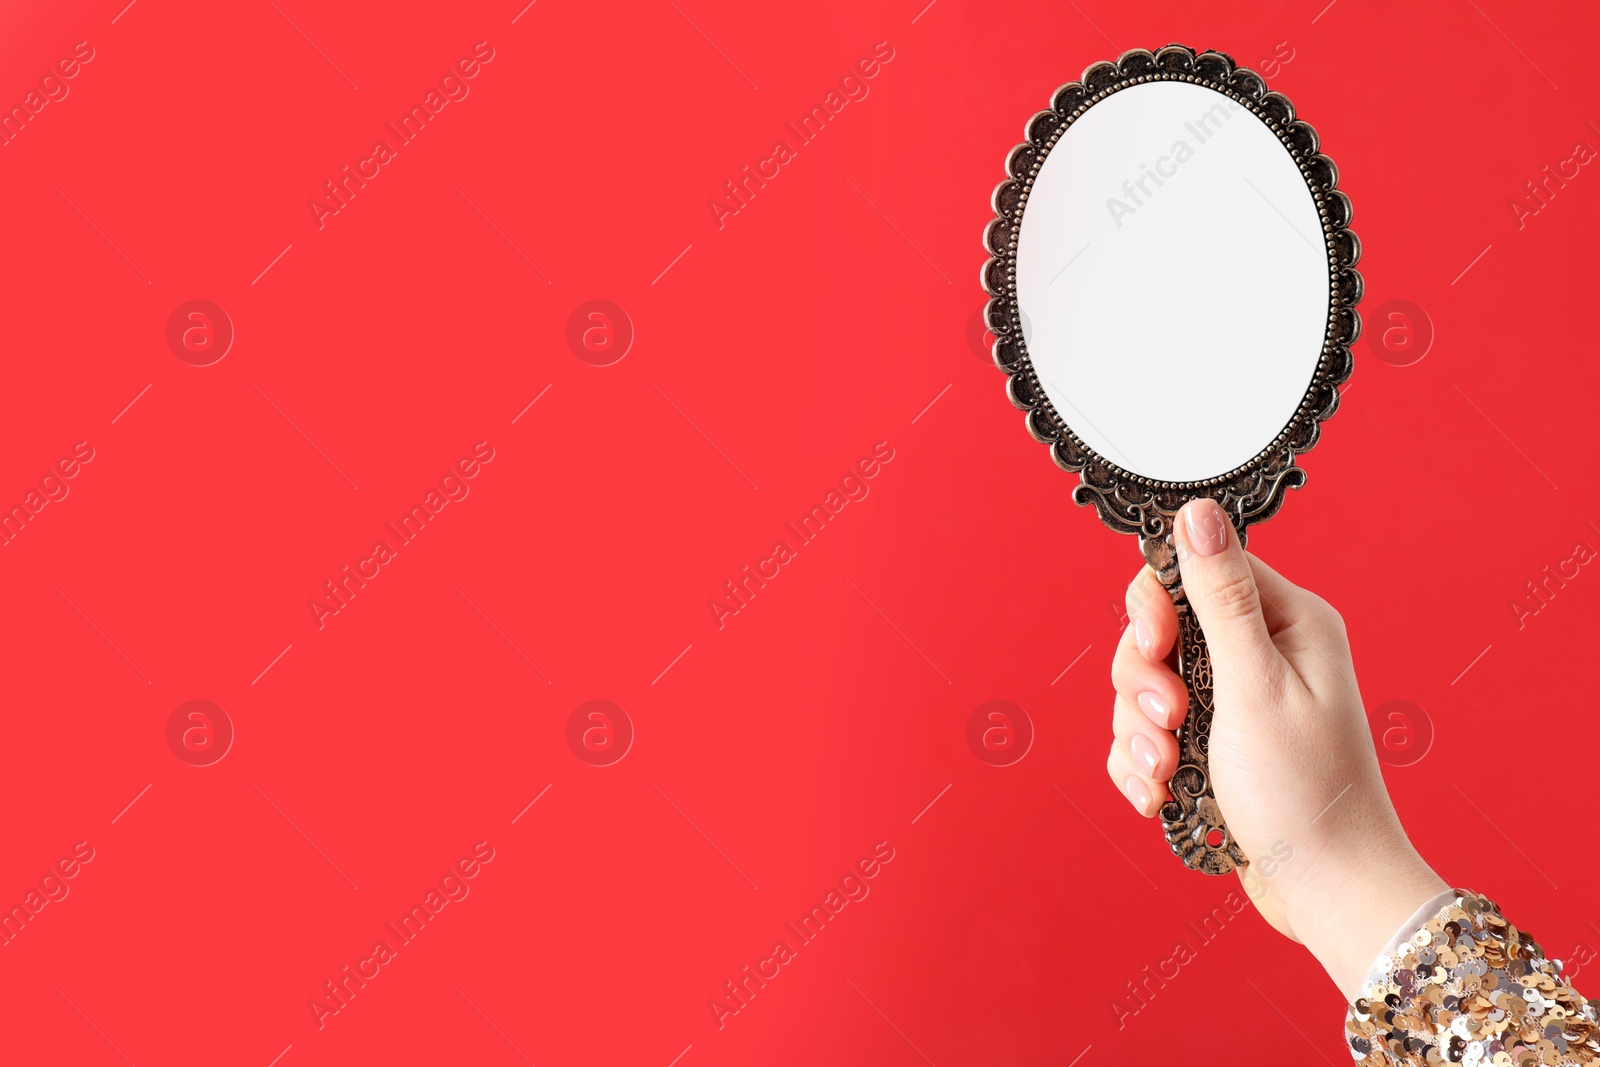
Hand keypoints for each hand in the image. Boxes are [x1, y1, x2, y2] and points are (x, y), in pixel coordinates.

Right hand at [1106, 498, 1447, 997]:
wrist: (1325, 890)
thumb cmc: (1307, 793)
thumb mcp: (1254, 686)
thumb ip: (1218, 598)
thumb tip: (1197, 511)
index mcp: (1286, 622)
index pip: (1194, 570)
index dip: (1156, 607)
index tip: (1155, 646)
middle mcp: (1259, 654)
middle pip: (1157, 631)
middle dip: (1145, 682)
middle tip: (1171, 723)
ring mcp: (1232, 702)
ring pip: (1144, 687)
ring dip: (1140, 733)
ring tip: (1167, 772)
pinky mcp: (1210, 745)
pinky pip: (1146, 735)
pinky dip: (1142, 763)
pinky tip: (1159, 794)